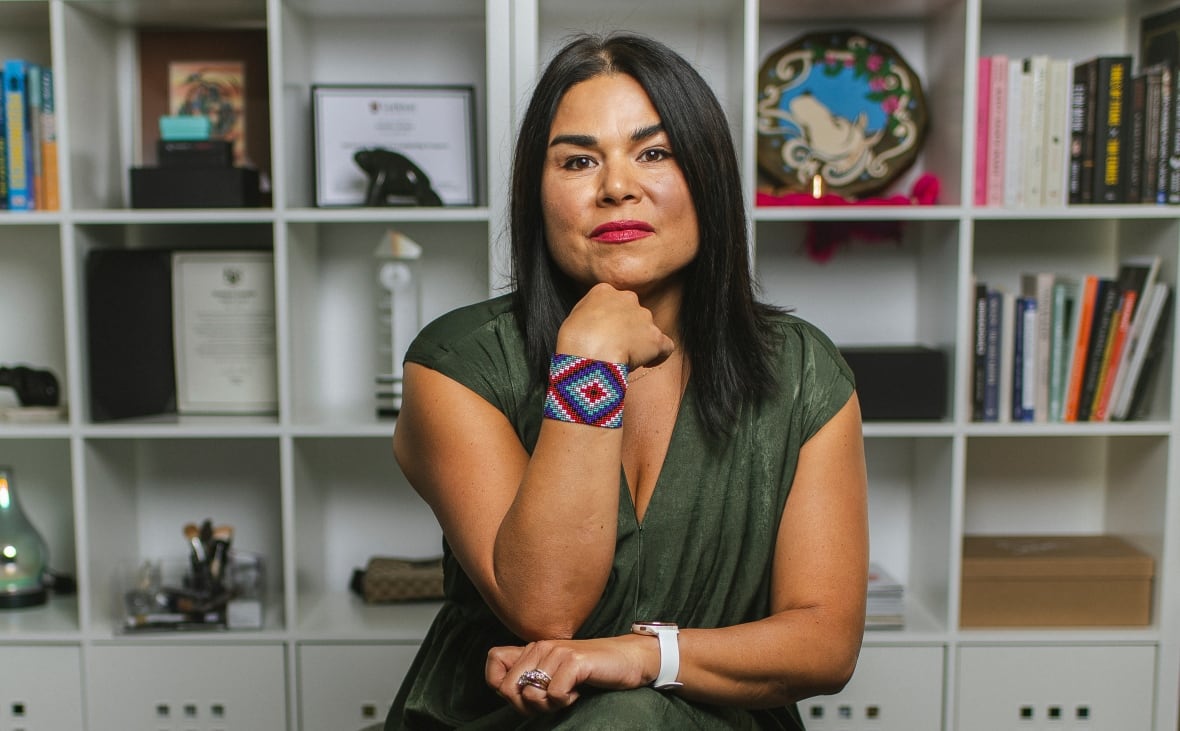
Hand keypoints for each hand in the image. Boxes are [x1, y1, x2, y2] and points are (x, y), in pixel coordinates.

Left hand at [486, 635, 654, 714]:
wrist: (628, 660)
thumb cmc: (590, 673)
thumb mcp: (555, 676)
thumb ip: (529, 679)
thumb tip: (504, 690)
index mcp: (532, 648)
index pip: (493, 661)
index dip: (502, 685)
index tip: (526, 693)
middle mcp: (540, 646)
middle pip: (508, 688)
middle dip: (527, 705)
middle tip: (551, 700)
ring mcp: (557, 652)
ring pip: (531, 694)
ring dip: (549, 705)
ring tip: (567, 694)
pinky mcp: (574, 661)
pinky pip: (554, 694)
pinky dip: (566, 701)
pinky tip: (579, 690)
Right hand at [556, 283, 675, 369]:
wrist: (588, 355)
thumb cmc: (574, 341)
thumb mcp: (573, 317)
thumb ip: (590, 313)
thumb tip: (598, 322)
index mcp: (604, 291)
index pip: (614, 301)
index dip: (612, 318)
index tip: (607, 333)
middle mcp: (628, 298)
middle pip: (633, 313)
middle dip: (628, 329)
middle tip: (616, 347)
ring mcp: (644, 317)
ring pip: (648, 329)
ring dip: (641, 342)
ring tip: (626, 359)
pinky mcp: (655, 337)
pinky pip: (665, 345)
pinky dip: (660, 354)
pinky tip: (649, 363)